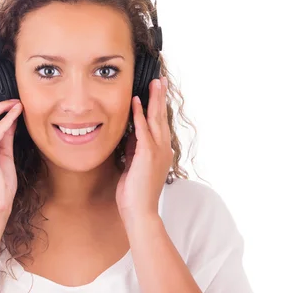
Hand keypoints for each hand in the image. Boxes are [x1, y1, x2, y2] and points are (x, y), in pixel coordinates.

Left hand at [116, 77, 172, 221]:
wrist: (140, 211)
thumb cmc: (135, 193)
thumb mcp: (133, 166)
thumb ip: (133, 150)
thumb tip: (129, 135)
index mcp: (160, 153)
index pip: (159, 125)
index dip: (157, 108)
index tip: (156, 93)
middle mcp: (163, 149)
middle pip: (161, 118)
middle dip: (160, 98)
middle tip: (159, 81)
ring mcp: (157, 151)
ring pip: (156, 119)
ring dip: (154, 100)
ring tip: (154, 83)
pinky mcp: (147, 154)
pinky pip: (143, 130)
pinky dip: (140, 114)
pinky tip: (137, 102)